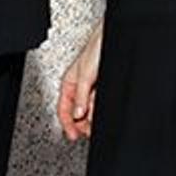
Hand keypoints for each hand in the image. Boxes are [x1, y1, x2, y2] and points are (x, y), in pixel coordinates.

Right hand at [57, 16, 103, 141]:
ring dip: (92, 116)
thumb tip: (78, 114)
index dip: (67, 124)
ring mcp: (91, 88)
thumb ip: (81, 96)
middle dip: (82, 123)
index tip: (73, 135)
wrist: (112, 40)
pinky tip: (102, 112)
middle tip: (88, 131)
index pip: (64, 109)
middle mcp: (79, 87)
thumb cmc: (96, 49)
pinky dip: (99, 109)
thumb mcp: (85, 75)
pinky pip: (99, 103)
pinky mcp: (102, 87)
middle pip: (77, 112)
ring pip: (89, 109)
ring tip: (96, 120)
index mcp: (69, 83)